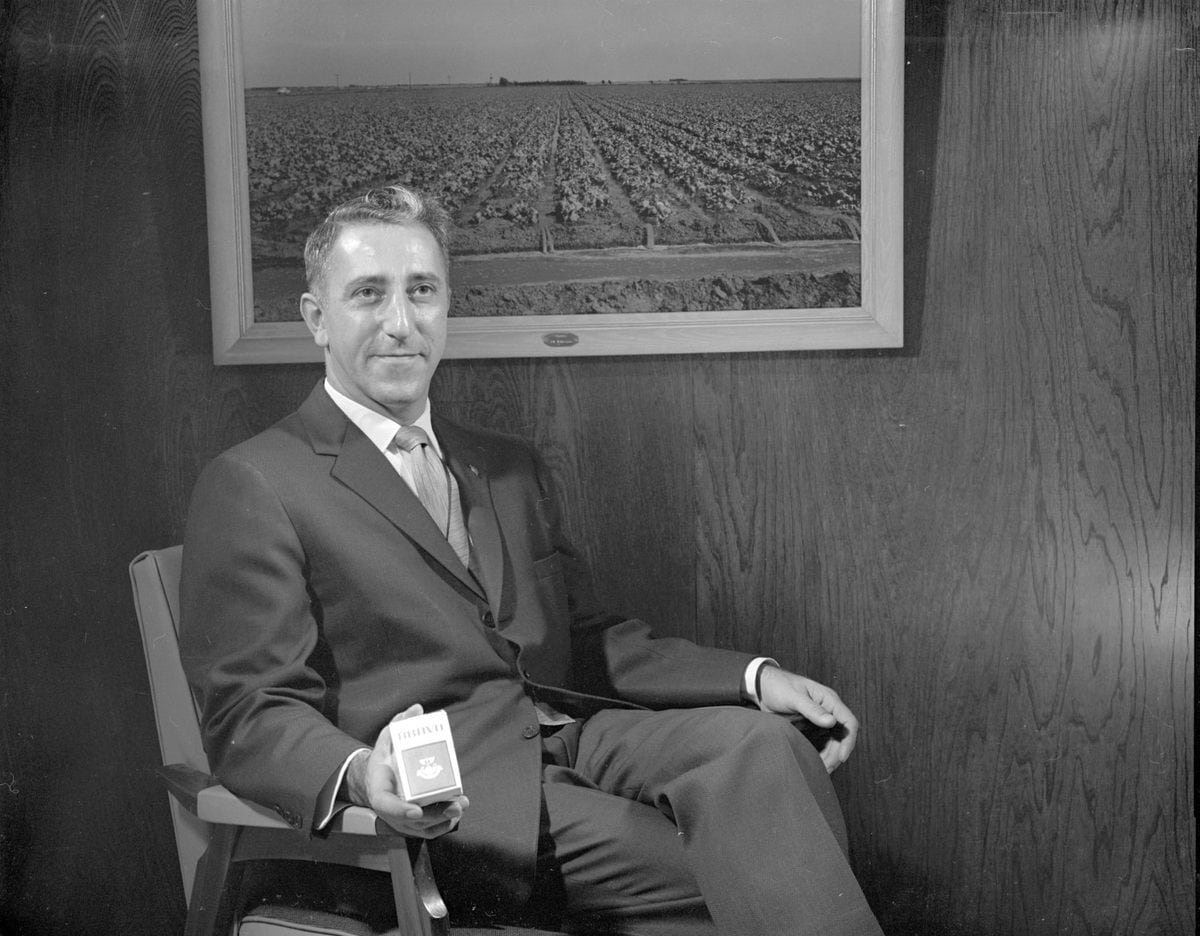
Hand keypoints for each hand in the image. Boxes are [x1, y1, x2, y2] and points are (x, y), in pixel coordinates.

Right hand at [346, 704, 468, 837]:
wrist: (378, 780)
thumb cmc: (384, 760)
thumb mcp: (386, 739)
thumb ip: (399, 724)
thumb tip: (417, 709)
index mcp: (379, 791)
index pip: (386, 805)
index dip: (400, 810)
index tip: (416, 810)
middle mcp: (389, 811)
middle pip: (411, 820)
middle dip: (433, 815)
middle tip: (453, 806)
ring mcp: (401, 821)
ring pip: (423, 827)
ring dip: (443, 819)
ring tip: (460, 805)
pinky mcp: (413, 824)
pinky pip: (429, 830)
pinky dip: (443, 824)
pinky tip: (456, 812)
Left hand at [757, 666, 858, 772]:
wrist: (763, 685)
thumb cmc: (778, 686)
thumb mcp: (793, 697)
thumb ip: (811, 709)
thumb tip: (831, 722)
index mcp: (828, 699)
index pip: (848, 722)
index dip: (848, 741)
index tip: (841, 757)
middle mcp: (828, 710)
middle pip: (842, 736)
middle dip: (836, 754)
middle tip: (825, 769)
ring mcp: (820, 719)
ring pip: (833, 742)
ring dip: (829, 757)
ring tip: (819, 770)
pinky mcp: (812, 726)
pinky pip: (822, 742)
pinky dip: (820, 754)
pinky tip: (813, 763)